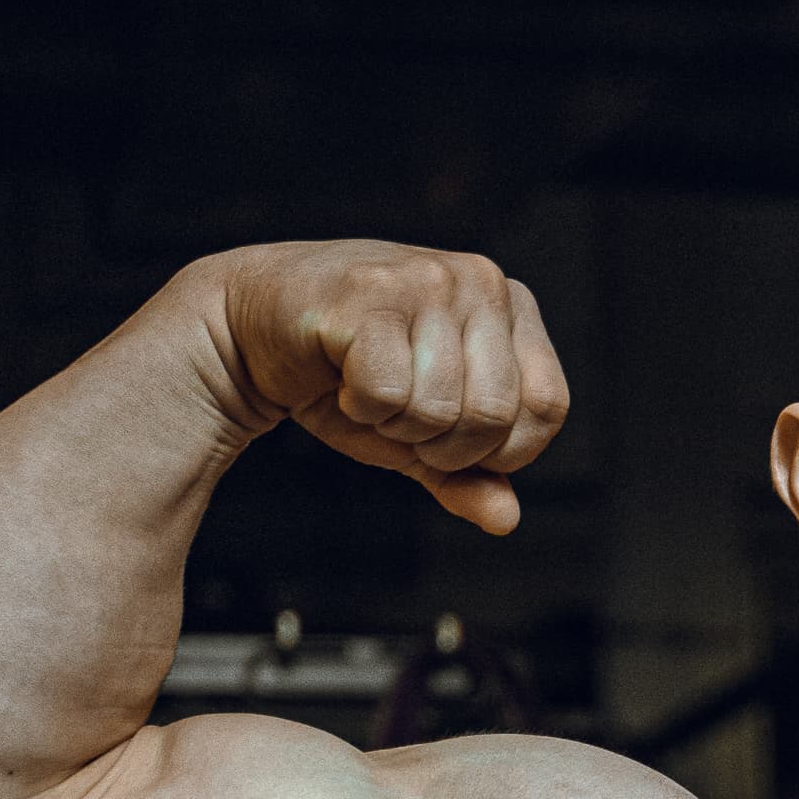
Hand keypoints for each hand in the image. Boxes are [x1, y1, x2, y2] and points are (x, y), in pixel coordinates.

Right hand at [208, 242, 571, 535]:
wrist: (251, 330)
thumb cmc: (347, 376)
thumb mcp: (422, 435)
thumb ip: (469, 477)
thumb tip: (506, 519)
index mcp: (510, 304)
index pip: (547, 407)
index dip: (499, 449)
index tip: (448, 432)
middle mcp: (479, 279)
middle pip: (496, 416)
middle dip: (443, 445)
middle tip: (400, 415)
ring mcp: (425, 279)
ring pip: (441, 409)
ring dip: (396, 426)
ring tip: (369, 390)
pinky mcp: (369, 292)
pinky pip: (388, 394)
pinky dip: (360, 407)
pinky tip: (342, 375)